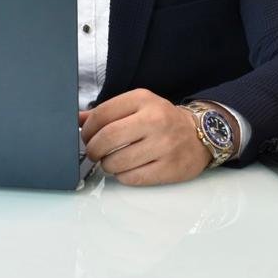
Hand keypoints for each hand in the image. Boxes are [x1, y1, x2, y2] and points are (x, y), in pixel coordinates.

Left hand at [79, 89, 209, 185]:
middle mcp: (154, 120)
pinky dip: (122, 176)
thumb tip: (77, 120)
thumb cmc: (162, 120)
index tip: (86, 137)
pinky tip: (127, 169)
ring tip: (111, 161)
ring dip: (106, 165)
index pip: (101, 114)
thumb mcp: (137, 106)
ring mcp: (163, 145)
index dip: (86, 129)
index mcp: (143, 100)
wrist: (200, 135)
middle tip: (93, 153)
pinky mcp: (169, 168)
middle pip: (107, 138)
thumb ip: (108, 112)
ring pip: (117, 162)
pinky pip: (132, 178)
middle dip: (93, 149)